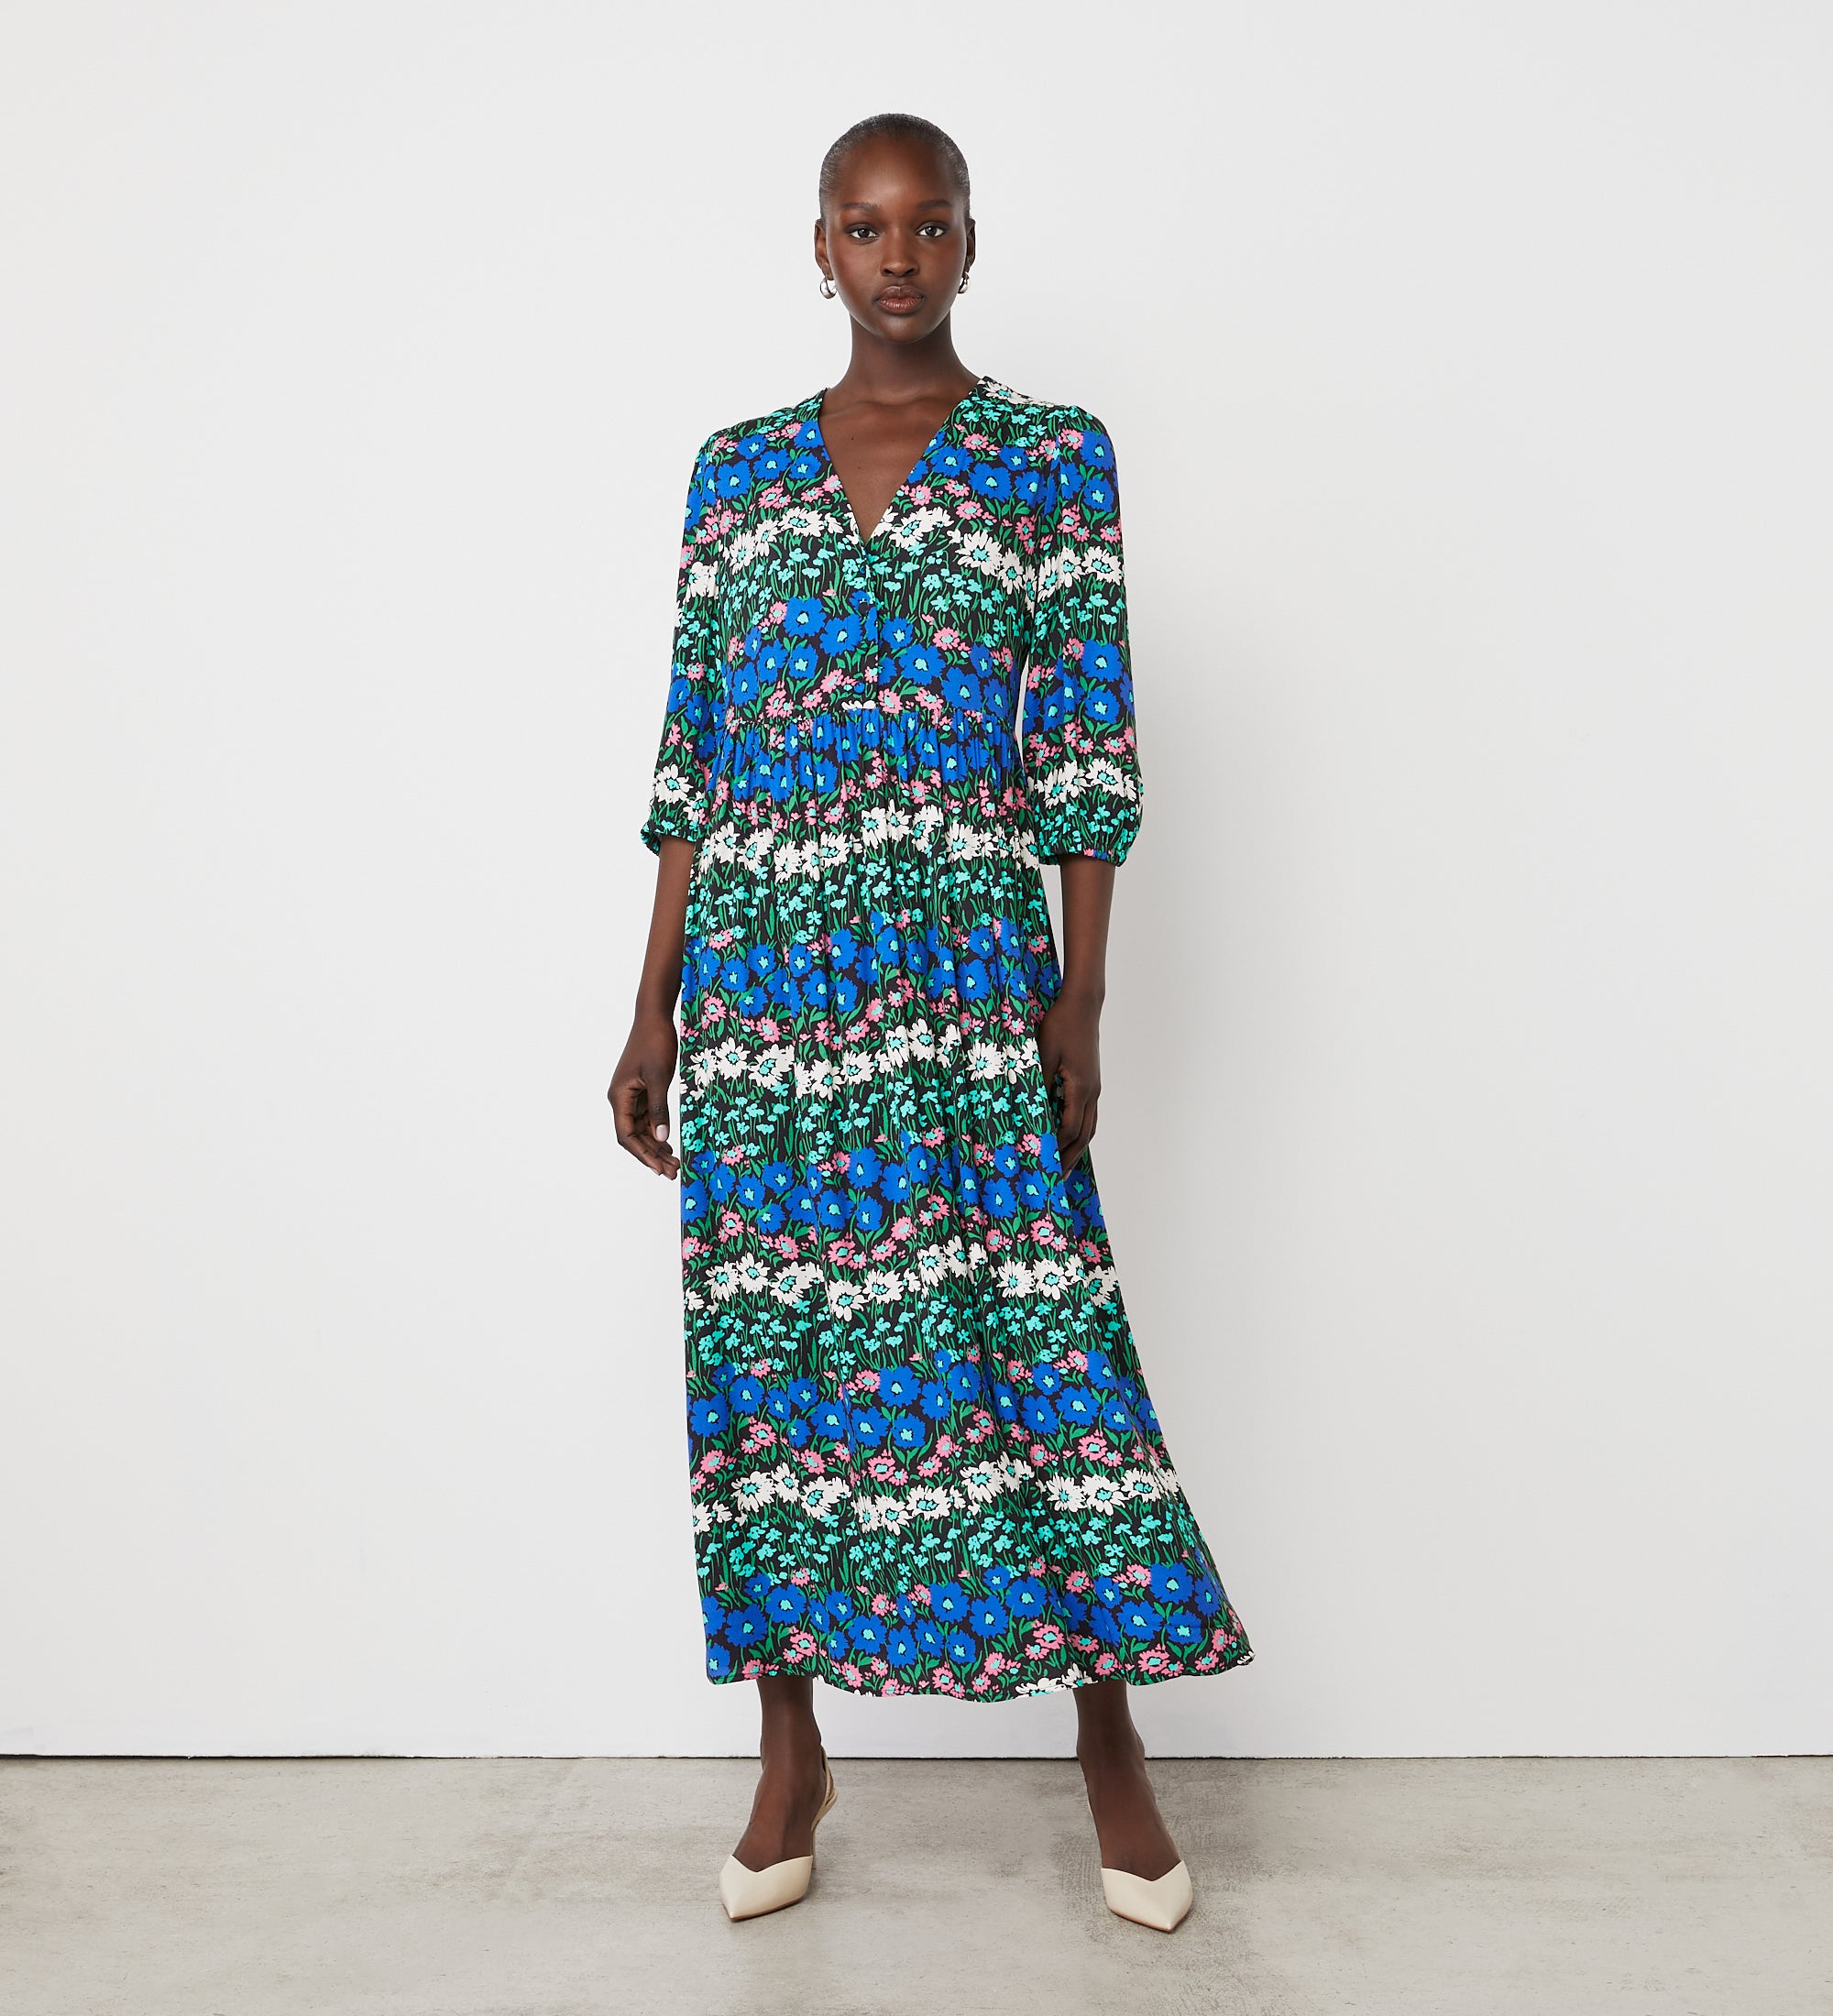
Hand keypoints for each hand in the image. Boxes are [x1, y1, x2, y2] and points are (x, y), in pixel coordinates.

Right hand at [608, 1008, 679, 1176]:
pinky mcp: (642, 1090)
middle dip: (652, 1155)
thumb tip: (662, 1139)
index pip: (627, 1136)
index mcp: (619, 1097)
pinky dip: (658, 1132)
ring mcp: (631, 1096)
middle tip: (673, 1173)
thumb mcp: (659, 1077)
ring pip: (642, 1130)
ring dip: (656, 1147)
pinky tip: (669, 1144)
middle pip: (634, 1137)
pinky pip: (648, 1118)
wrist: (654, 1017)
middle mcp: (621, 1099)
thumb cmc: (655, 1043)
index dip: (643, 1155)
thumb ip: (659, 1109)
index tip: (659, 1169)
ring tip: (674, 1164)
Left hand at [1036, 989, 1101, 1170]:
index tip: (1041, 1164)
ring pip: (1090, 1127)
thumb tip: (1027, 1110)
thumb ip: (1036, 1083)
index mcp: (1081, 1088)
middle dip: (1069, 1158)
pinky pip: (1088, 1114)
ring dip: (1077, 1148)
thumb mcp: (1042, 1054)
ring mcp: (1095, 1087)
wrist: (1082, 1005)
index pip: (1069, 1129)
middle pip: (1084, 1135)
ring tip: (1065, 1165)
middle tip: (1056, 1179)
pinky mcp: (1092, 1081)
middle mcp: (1092, 1092)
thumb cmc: (1060, 1026)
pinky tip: (1069, 1135)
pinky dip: (1080, 1131)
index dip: (1055, 1149)